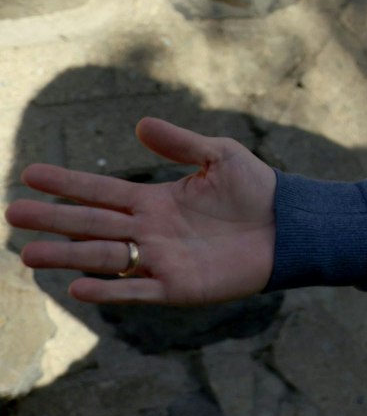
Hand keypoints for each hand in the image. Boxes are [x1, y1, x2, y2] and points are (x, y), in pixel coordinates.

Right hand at [6, 117, 276, 304]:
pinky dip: (109, 290)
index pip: (100, 191)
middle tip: (12, 215)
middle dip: (53, 220)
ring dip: (66, 257)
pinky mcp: (178, 287)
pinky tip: (78, 287)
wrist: (290, 227)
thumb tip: (140, 125)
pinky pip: (136, 290)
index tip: (30, 175)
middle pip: (91, 224)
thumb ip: (180, 143)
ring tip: (28, 255)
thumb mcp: (220, 156)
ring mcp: (160, 260)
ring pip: (103, 258)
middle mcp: (149, 231)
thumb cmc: (257, 190)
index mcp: (154, 201)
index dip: (67, 184)